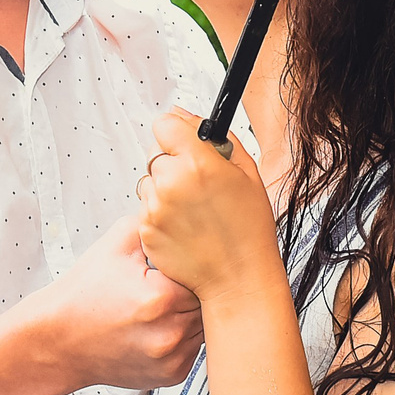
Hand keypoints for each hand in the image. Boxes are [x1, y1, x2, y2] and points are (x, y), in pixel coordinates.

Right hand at [22, 215, 203, 390]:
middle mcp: (171, 332)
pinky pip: (194, 349)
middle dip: (196, 290)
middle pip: (210, 302)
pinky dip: (183, 336)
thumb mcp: (114, 245)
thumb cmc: (85, 294)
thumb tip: (181, 204)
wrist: (59, 341)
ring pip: (206, 327)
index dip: (196, 265)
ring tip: (165, 304)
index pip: (206, 274)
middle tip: (173, 282)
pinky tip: (159, 326)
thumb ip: (152, 221)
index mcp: (162, 297)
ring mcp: (172, 358)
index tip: (183, 263)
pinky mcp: (171, 375)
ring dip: (193, 314)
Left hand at [137, 110, 283, 302]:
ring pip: (149, 181)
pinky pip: (146, 208)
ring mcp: (155, 208)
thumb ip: (216, 138)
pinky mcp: (145, 230)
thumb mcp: (247, 172)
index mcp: (198, 163)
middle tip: (197, 184)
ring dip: (164, 189)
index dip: (175, 132)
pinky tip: (185, 226)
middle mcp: (171, 182)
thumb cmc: (248, 229)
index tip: (183, 142)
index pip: (164, 123)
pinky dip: (160, 214)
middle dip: (173, 163)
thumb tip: (187, 117)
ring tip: (192, 209)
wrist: (239, 277)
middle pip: (155, 153)